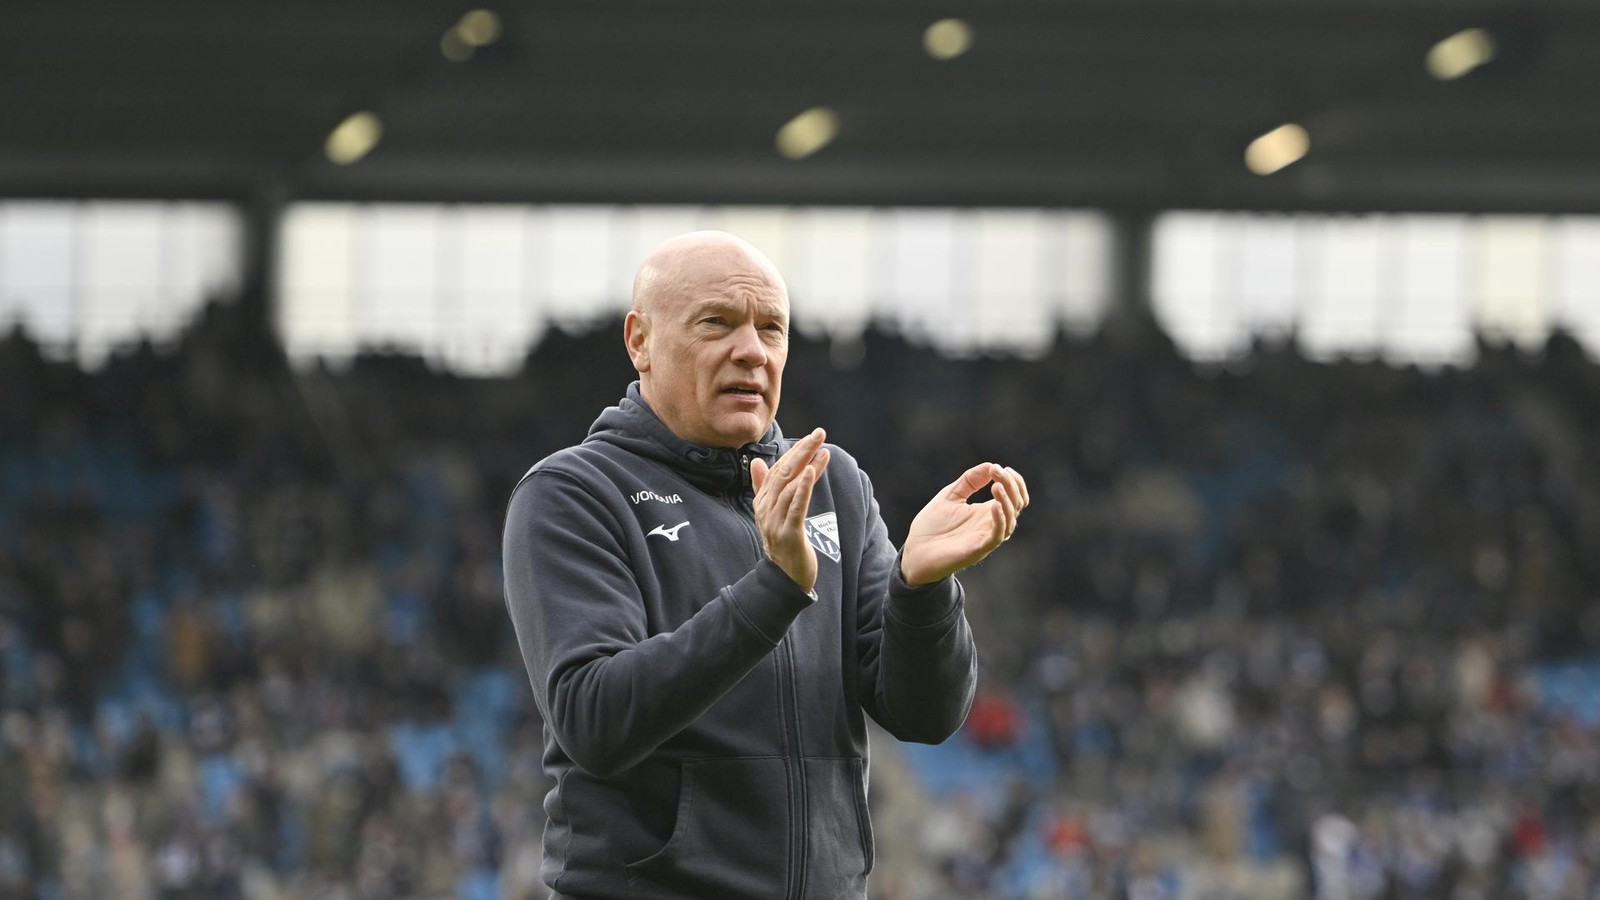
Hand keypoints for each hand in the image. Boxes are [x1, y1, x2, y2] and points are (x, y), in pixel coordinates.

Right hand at [749, 428, 831, 591]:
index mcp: (762, 502)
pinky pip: (796, 506)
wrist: (784, 578)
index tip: (812, 437)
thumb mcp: (772, 513)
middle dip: (802, 451)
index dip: (794, 452)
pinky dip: (804, 487)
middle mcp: (766, 509)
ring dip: (808, 466)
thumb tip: (755, 462)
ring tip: (822, 450)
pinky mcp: (789, 533)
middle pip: (783, 473)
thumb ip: (764, 487)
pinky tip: (812, 471)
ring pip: (791, 487)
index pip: (778, 470)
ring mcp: (775, 522)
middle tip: (819, 433)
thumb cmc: (782, 542)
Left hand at [900, 463, 1028, 585]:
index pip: (1014, 496)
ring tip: (996, 486)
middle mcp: (990, 524)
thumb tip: (990, 465)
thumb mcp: (950, 495)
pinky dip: (1000, 520)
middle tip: (998, 471)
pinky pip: (997, 536)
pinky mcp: (978, 550)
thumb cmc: (932, 526)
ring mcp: (985, 537)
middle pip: (1016, 504)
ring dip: (1007, 501)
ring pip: (1011, 520)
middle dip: (1011, 485)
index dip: (1014, 481)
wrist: (915, 552)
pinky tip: (994, 505)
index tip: (999, 467)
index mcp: (986, 511)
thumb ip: (969, 481)